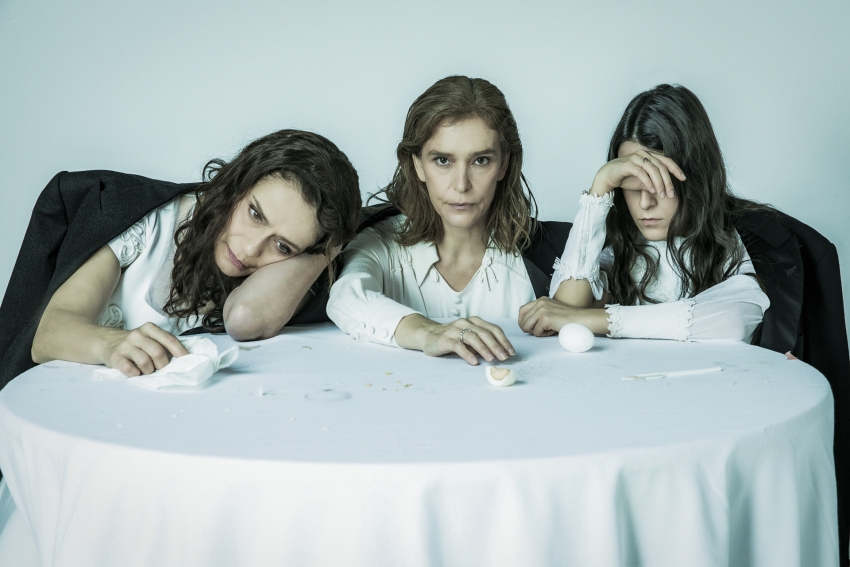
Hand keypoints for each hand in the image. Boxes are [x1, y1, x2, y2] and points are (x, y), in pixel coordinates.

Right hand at [99, 322, 188, 375]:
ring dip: (148, 371)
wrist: (105, 342)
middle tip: (159, 368)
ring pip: (145, 362)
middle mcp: (137, 334)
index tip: (186, 360)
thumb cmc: (135, 344)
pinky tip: (135, 371)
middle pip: (158, 352)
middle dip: (162, 365)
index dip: (180, 351)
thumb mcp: (149, 338)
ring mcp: (125, 345)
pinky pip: (129, 369)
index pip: (169, 339)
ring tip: (145, 370)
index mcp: (149, 328)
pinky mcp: (115, 357)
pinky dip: (135, 374)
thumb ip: (163, 344)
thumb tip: (182, 359)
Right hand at [397, 315, 514, 365]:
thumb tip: (500, 354)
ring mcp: (455, 330)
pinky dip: (467, 354)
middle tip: (504, 357)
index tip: (511, 352)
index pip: (493, 329)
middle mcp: (466, 323)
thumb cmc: (452, 339)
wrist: (428, 336)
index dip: (503, 340)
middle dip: (497, 346)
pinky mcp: (445, 339)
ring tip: (492, 359)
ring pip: (473, 337)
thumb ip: (482, 344)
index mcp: (474, 321)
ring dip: (484, 349)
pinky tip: (474, 362)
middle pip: (485, 333)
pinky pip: (458, 346)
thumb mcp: (469, 339)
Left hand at [518, 297, 608, 336]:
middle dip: (528, 328)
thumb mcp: (551, 311)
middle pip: (522, 319)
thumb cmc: (568, 319)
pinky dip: (544, 335)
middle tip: (540, 331)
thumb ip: (539, 314)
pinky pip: (536, 332)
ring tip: (548, 330)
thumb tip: (525, 325)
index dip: (523, 321)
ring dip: (536, 332)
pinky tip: (553, 330)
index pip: (521, 310)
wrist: (582, 320)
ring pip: (526, 326)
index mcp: (541, 300)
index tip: (530, 328)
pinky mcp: (545, 318)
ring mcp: (542, 309)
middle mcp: (540, 302)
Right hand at [590, 149, 685, 198]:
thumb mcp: (643, 181)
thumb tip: (666, 188)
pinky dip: (648, 182)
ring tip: (661, 195)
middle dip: (668, 181)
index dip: (676, 169)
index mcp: (649, 155)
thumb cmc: (625, 178)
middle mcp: (644, 154)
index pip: (666, 161)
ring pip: (653, 169)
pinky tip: (652, 190)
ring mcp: (635, 158)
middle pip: (661, 166)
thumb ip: (654, 181)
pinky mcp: (627, 164)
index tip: (683, 179)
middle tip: (670, 194)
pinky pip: (641, 173)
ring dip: (659, 183)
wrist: (607, 177)